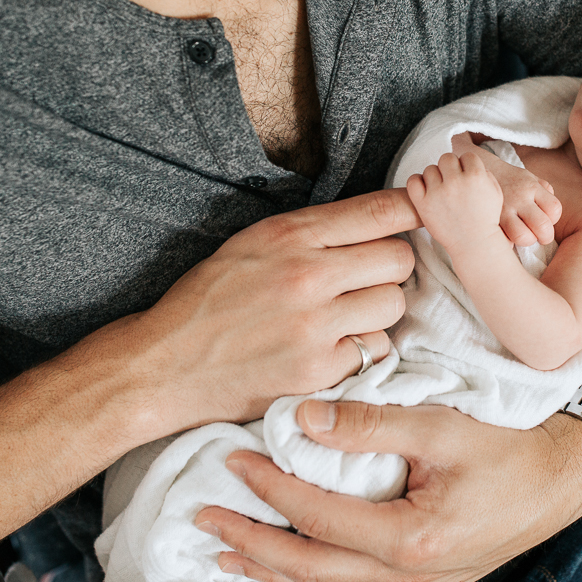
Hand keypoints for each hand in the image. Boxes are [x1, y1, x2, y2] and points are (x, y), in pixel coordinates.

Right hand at [97, 190, 418, 434]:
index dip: (410, 212)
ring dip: (379, 311)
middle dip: (390, 267)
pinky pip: (374, 351)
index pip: (381, 210)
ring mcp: (315, 326)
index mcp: (290, 234)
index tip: (417, 218)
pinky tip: (330, 349)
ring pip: (393, 306)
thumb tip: (379, 218)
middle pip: (399, 259)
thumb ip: (312, 232)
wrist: (164, 364)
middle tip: (366, 279)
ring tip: (346, 316)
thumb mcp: (251, 243)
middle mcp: (307, 275)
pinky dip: (360, 351)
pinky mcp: (318, 371)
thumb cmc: (207, 301)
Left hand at [193, 400, 581, 581]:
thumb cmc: (511, 447)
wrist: (564, 479)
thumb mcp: (442, 426)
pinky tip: (285, 581)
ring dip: (271, 572)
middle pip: (308, 567)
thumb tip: (305, 418)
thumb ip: (372, 423)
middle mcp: (408, 575)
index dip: (269, 488)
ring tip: (228, 555)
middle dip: (251, 542)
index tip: (233, 460)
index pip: (317, 516)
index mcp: (410, 537)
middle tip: (205, 517)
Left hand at [405, 145, 503, 253]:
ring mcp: (438, 192)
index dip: (466, 166)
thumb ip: (484, 172)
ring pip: (430, 169)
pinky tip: (426, 191)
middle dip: (450, 168)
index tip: (466, 178)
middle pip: (446, 158)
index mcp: (476, 175)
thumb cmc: (486, 218)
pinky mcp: (423, 204)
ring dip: (435, 177)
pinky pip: (413, 180)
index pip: (466, 156)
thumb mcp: (495, 192)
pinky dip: (417, 183)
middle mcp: (456, 181)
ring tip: (441, 191)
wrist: (475, 244)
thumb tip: (467, 161)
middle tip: (452, 183)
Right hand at [446, 133, 561, 246]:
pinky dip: (505, 241)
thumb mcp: (527, 177)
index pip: (554, 209)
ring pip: (524, 237)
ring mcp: (503, 209)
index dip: (553, 219)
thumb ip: (543, 190)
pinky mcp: (489, 219)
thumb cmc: (506, 179)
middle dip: (544, 236)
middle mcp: (519, 197)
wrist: (474, 170)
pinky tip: (503, 234)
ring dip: (525, 240)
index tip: (544, 219)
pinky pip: (503, 240)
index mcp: (531, 186)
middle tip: (536, 234)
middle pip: (543, 227)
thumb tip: (552, 212)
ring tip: (520, 235)